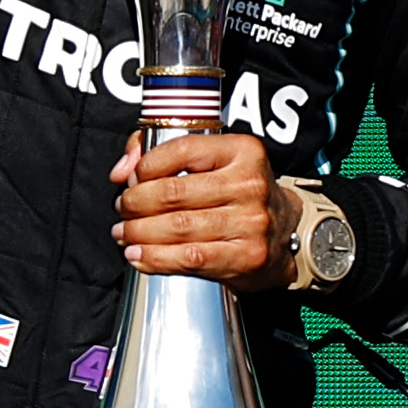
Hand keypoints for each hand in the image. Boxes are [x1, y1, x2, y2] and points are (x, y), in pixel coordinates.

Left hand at [111, 127, 274, 284]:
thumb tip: (122, 171)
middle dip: (135, 203)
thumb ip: (162, 154)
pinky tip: (139, 255)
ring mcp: (251, 222)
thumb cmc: (240, 198)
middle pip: (172, 192)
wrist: (286, 236)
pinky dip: (155, 258)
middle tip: (124, 209)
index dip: (144, 166)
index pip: (181, 149)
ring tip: (126, 233)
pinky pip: (188, 258)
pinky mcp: (246, 256)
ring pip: (176, 227)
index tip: (132, 180)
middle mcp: (250, 184)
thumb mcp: (214, 163)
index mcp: (243, 151)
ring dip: (139, 232)